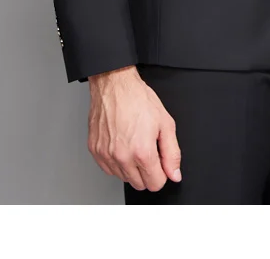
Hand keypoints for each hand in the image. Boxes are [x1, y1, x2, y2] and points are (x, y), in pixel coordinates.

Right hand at [87, 65, 181, 191]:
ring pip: (123, 178)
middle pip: (139, 184)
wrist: (114, 84)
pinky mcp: (95, 151)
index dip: (161, 173)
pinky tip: (122, 144)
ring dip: (131, 167)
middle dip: (147, 171)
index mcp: (142, 151)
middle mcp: (122, 157)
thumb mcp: (165, 123)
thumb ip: (172, 153)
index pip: (155, 184)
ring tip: (133, 143)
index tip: (159, 161)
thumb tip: (174, 174)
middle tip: (147, 149)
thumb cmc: (138, 99)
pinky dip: (116, 161)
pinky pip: (108, 169)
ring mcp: (106, 155)